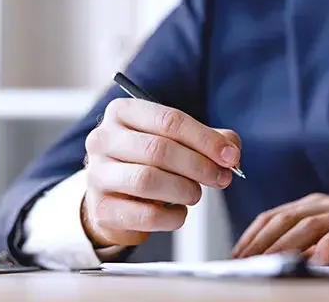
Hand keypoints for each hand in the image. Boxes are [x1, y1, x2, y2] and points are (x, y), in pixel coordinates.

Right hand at [81, 97, 241, 248]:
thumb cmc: (151, 163)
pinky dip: (172, 217)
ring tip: (195, 194)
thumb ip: (210, 140)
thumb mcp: (179, 142)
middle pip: (158, 149)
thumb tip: (231, 151)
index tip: (230, 156)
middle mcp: (103, 139)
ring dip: (184, 190)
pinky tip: (179, 213)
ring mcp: (97, 174)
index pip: (169, 120)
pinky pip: (144, 215)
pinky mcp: (101, 209)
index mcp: (123, 112)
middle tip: (221, 178)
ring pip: (147, 180)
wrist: (116, 199)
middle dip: (199, 166)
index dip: (206, 140)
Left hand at [231, 193, 328, 264]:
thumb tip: (280, 261)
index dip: (252, 235)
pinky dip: (327, 247)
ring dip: (283, 246)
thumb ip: (312, 241)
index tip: (236, 256)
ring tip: (267, 265)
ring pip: (308, 225)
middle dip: (260, 243)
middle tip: (243, 264)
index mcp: (317, 206)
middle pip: (285, 219)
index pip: (275, 216)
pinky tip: (314, 263)